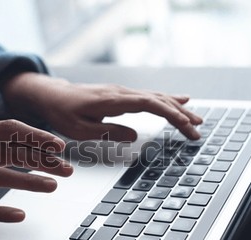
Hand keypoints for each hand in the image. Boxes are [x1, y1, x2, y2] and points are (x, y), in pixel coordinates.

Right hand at [0, 120, 72, 233]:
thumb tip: (37, 144)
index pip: (10, 129)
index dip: (37, 136)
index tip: (59, 146)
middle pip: (9, 151)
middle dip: (42, 160)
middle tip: (66, 169)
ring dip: (28, 181)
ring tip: (52, 186)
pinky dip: (1, 212)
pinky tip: (20, 214)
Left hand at [3, 73, 202, 140]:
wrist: (51, 96)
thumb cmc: (62, 113)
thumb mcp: (80, 129)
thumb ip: (107, 132)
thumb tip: (134, 135)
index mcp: (112, 100)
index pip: (149, 104)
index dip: (171, 114)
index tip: (186, 126)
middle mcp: (120, 92)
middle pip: (158, 100)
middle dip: (181, 114)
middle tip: (198, 129)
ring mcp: (122, 92)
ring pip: (156, 97)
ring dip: (177, 108)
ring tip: (196, 118)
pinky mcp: (121, 95)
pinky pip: (148, 96)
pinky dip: (166, 100)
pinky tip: (179, 100)